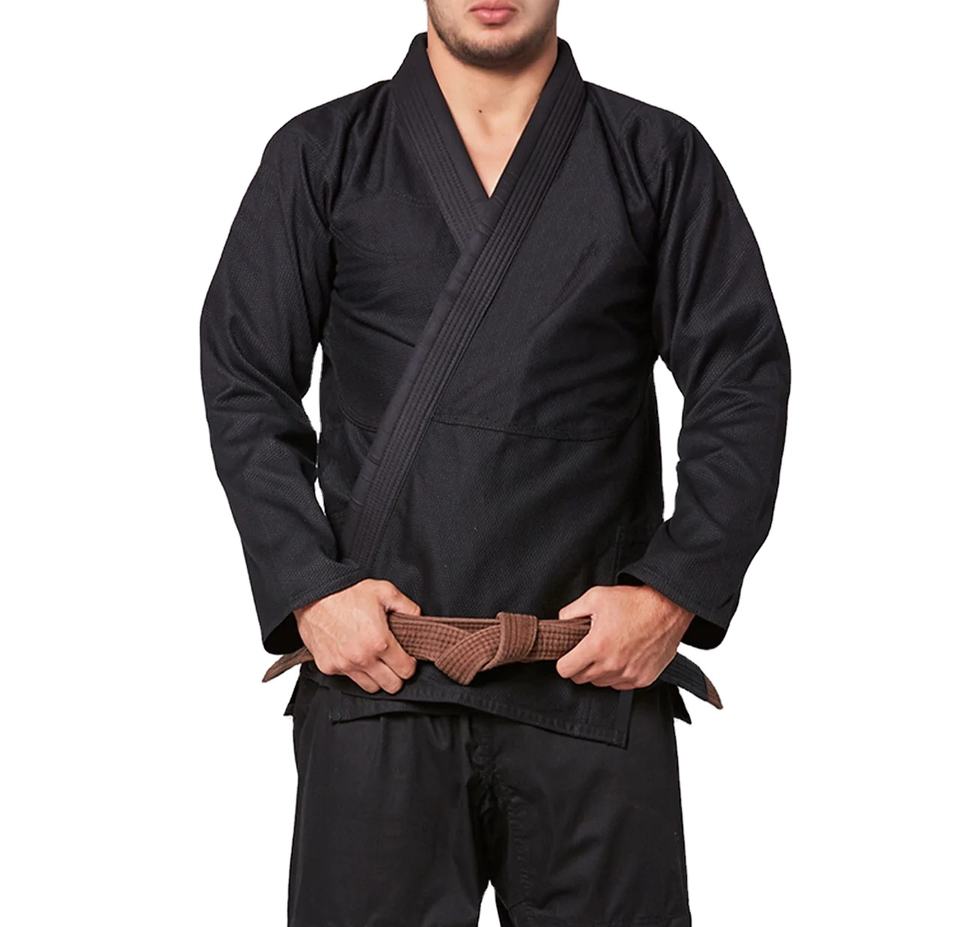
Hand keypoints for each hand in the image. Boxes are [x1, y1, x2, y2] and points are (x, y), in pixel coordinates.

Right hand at [293, 579, 419, 693]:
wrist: (314, 594)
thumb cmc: (348, 592)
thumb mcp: (385, 591)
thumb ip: (408, 607)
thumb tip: (417, 620)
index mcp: (380, 642)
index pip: (406, 671)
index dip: (410, 664)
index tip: (406, 657)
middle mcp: (362, 658)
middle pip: (391, 686)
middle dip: (397, 675)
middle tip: (393, 662)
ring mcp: (344, 665)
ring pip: (371, 687)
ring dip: (377, 677)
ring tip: (376, 660)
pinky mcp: (328, 667)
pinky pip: (349, 679)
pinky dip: (355, 672)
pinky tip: (355, 656)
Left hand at [555, 585, 693, 689]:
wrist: (668, 609)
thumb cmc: (634, 602)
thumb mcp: (596, 597)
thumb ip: (571, 611)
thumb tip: (561, 623)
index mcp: (597, 646)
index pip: (566, 670)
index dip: (563, 661)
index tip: (568, 655)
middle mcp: (612, 665)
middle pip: (581, 679)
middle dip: (580, 666)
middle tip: (587, 650)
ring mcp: (629, 674)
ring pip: (600, 683)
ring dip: (599, 671)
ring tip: (607, 651)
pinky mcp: (643, 679)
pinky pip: (620, 685)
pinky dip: (617, 675)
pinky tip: (622, 657)